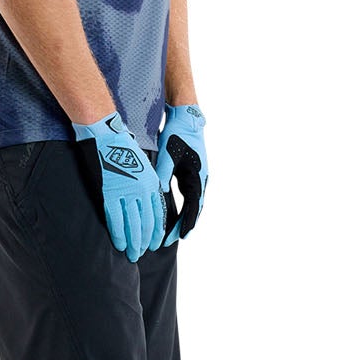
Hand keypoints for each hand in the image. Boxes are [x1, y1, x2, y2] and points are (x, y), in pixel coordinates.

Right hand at [71, 111, 166, 262]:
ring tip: (131, 254)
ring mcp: (126, 192)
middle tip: (140, 254)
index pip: (158, 215)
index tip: (153, 244)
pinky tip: (119, 244)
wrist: (106, 135)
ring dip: (133, 242)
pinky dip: (118, 234)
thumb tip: (145, 202)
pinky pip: (115, 219)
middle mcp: (142, 190)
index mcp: (151, 183)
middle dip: (144, 242)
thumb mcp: (142, 167)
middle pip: (147, 223)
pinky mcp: (110, 193)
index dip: (155, 232)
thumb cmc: (121, 149)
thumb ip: (146, 185)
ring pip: (133, 225)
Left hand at [156, 104, 207, 244]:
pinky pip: (189, 195)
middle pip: (194, 208)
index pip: (193, 206)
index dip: (186, 223)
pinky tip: (175, 215)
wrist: (186, 119)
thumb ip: (163, 173)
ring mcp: (198, 176)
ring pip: (192, 203)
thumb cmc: (177, 135)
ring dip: (184, 218)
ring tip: (174, 233)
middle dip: (183, 225)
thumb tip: (158, 192)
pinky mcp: (192, 173)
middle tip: (171, 240)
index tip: (180, 237)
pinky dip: (184, 208)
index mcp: (197, 176)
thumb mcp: (168, 154)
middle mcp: (201, 179)